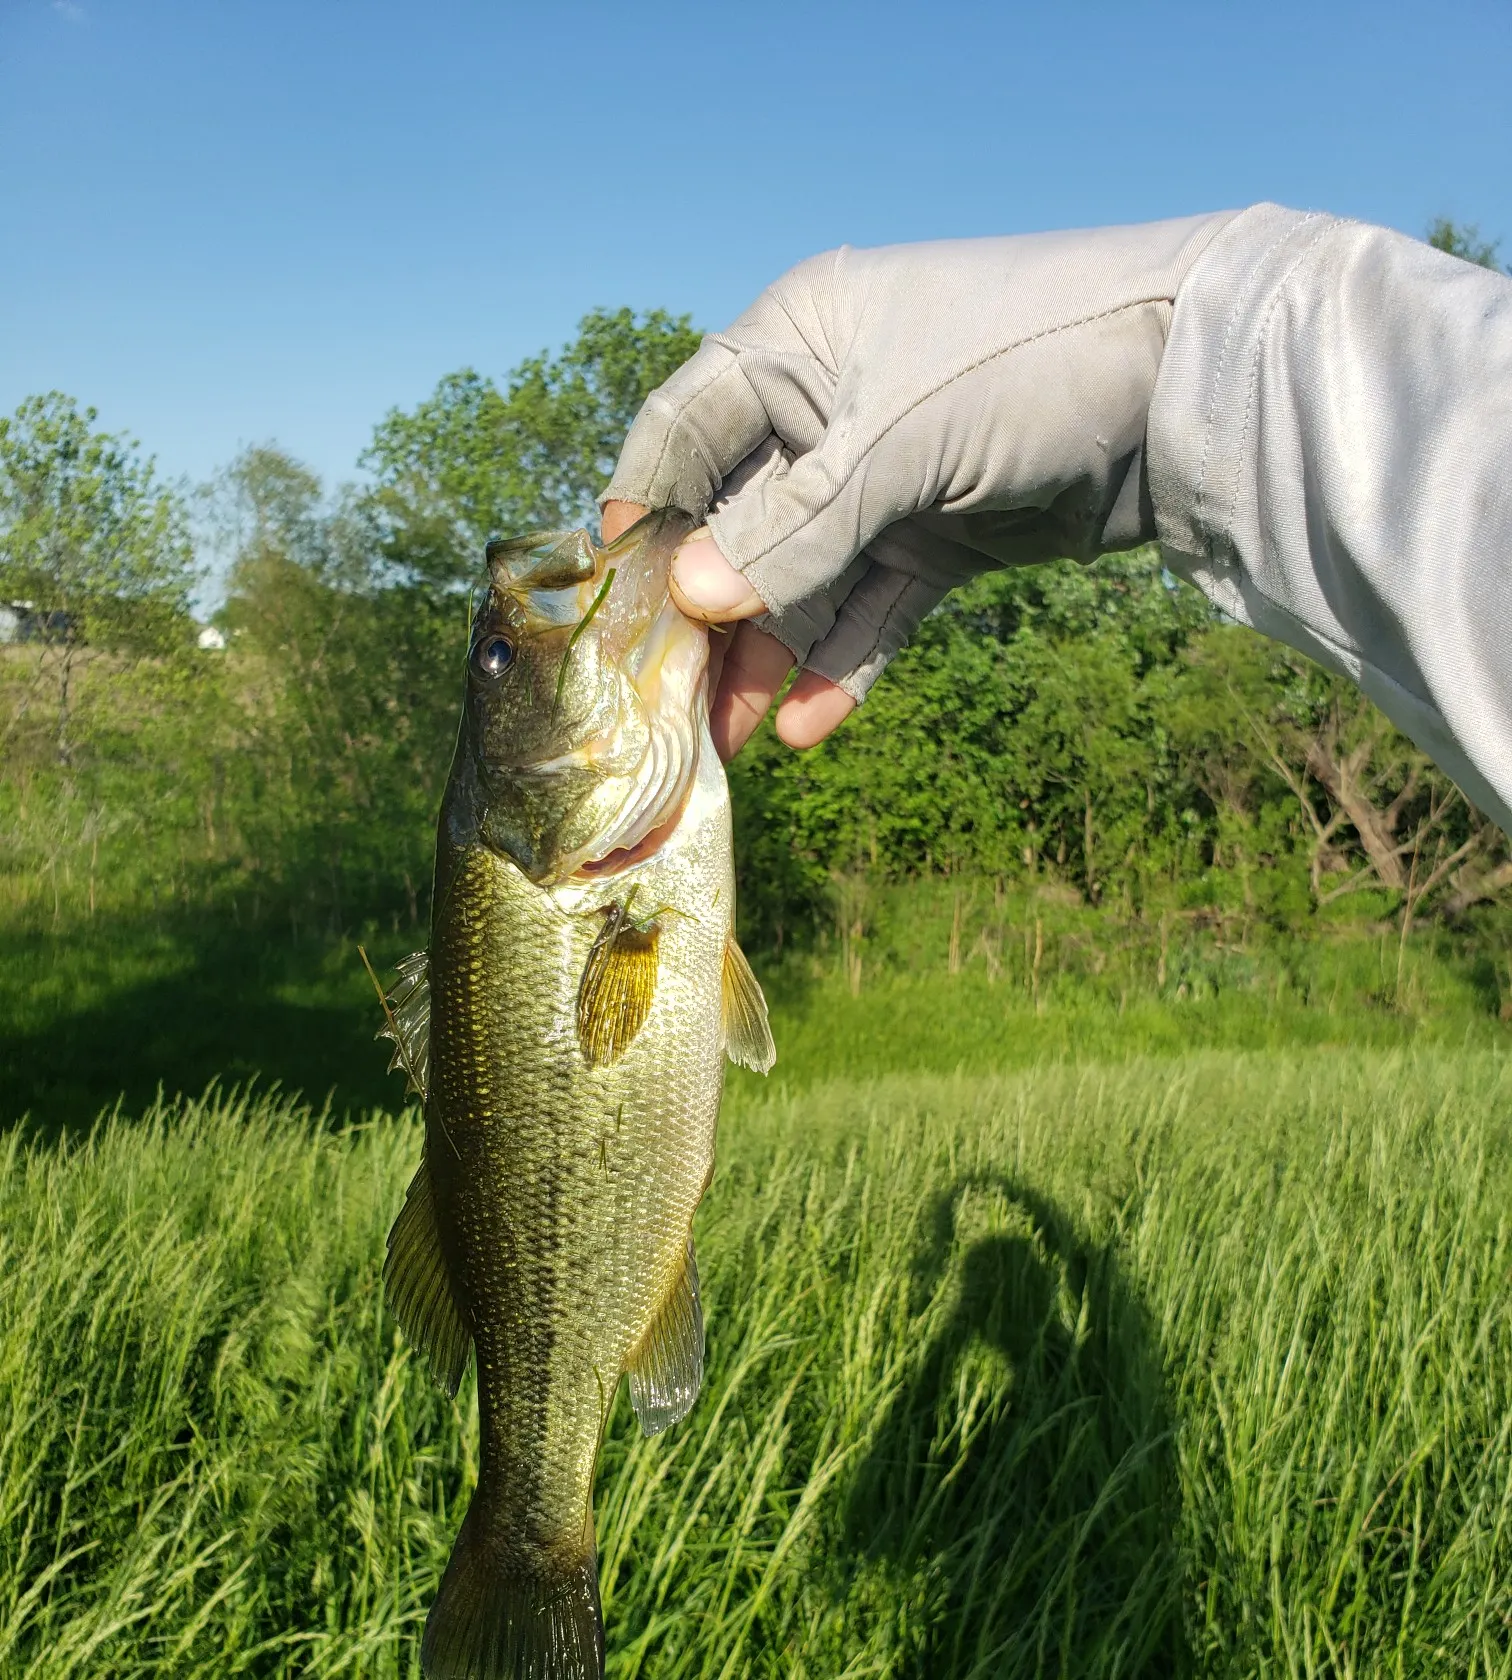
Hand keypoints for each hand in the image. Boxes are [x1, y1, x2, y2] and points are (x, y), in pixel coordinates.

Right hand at [603, 209, 1235, 755]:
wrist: (1191, 388)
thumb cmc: (1028, 364)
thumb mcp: (897, 444)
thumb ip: (795, 530)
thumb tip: (694, 603)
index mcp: (793, 342)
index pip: (682, 431)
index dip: (643, 517)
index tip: (613, 608)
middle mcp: (827, 409)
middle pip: (738, 523)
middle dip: (708, 616)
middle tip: (670, 706)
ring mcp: (887, 479)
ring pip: (805, 579)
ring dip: (772, 656)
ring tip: (733, 741)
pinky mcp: (940, 537)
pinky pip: (873, 608)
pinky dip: (845, 663)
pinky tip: (809, 726)